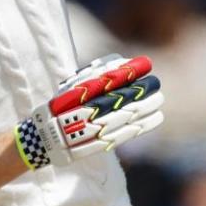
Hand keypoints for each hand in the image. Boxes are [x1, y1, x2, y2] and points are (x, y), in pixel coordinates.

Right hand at [15, 55, 163, 168]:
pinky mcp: (100, 144)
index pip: (108, 79)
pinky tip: (156, 118)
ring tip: (159, 99)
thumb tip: (119, 61)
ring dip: (146, 106)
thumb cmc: (62, 108)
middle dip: (141, 89)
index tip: (145, 64)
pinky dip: (142, 126)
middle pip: (120, 98)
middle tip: (156, 83)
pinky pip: (125, 134)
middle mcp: (88, 110)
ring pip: (126, 115)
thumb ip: (93, 75)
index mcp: (80, 94)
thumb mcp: (72, 87)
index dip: (128, 72)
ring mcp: (94, 128)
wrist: (46, 138)